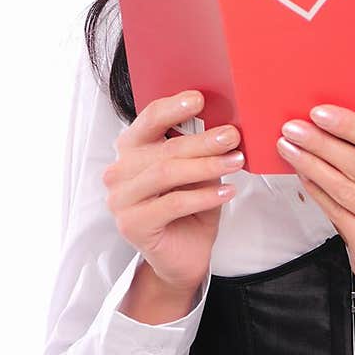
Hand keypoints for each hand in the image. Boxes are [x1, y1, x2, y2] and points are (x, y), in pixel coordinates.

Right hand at [102, 90, 243, 296]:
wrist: (185, 256)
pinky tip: (227, 192)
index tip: (199, 99)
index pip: (148, 120)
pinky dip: (204, 196)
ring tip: (236, 162)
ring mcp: (120, 199)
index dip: (172, 107)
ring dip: (206, 166)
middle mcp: (119, 172)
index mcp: (132, 150)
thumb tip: (224, 126)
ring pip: (166, 173)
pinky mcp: (131, 224)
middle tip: (232, 136)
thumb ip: (200, 150)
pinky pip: (172, 203)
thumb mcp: (198, 172)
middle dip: (202, 141)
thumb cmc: (190, 208)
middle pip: (163, 148)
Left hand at [276, 105, 354, 314]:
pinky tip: (304, 174)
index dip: (350, 126)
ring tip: (291, 148)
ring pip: (344, 188)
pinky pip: (336, 212)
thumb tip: (338, 125)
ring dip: (312, 164)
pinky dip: (316, 189)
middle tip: (296, 128)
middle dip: (322, 143)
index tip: (321, 113)